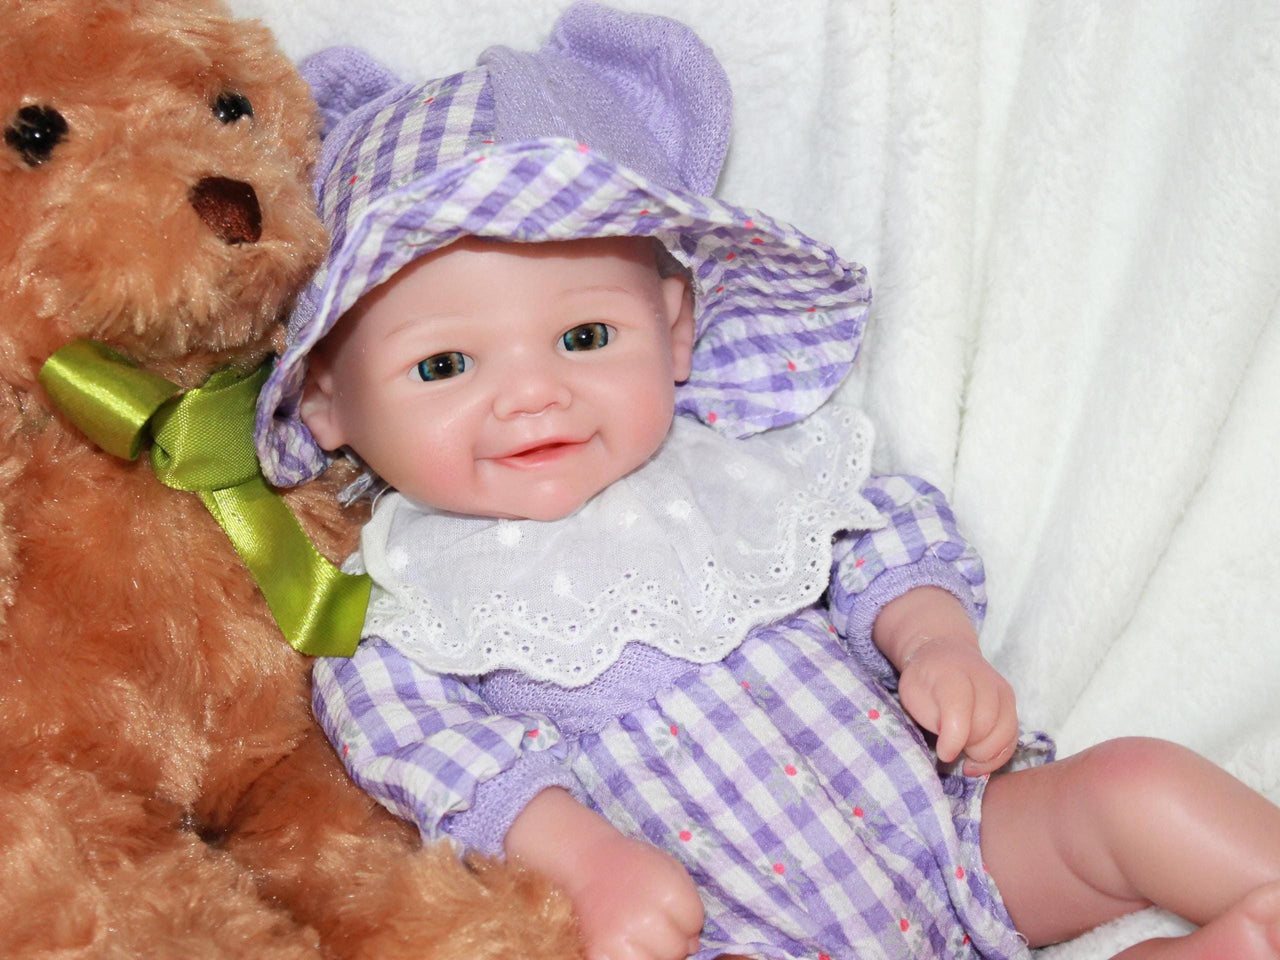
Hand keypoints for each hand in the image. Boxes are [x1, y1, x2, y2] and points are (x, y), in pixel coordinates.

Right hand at [507, 788, 703, 959]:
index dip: (686, 917)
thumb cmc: (634, 866)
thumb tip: (692, 946)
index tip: (668, 906)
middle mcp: (645, 917)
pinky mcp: (600, 953)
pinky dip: (628, 957)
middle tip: (651, 920)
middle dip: (670, 938)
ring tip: (639, 932)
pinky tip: (622, 941)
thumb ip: (689, 904)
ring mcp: (621, 938)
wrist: (588, 862)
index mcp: (667, 892)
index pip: (695, 924)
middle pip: (677, 950)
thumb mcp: (670, 870)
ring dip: (652, 952)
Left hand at [897, 637, 1018, 775]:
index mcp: (952, 673)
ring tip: (965, 757)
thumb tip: (950, 743)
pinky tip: (978, 760)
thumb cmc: (924, 680)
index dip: (953, 739)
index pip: (959, 709)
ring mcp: (1001, 690)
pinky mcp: (1012, 703)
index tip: (943, 754)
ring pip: (1004, 734)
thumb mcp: (912, 694)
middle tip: (951, 749)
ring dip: (984, 754)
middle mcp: (983, 679)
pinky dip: (997, 756)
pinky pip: (1013, 737)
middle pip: (985, 725)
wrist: (943, 654)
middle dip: (967, 746)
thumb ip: (929, 715)